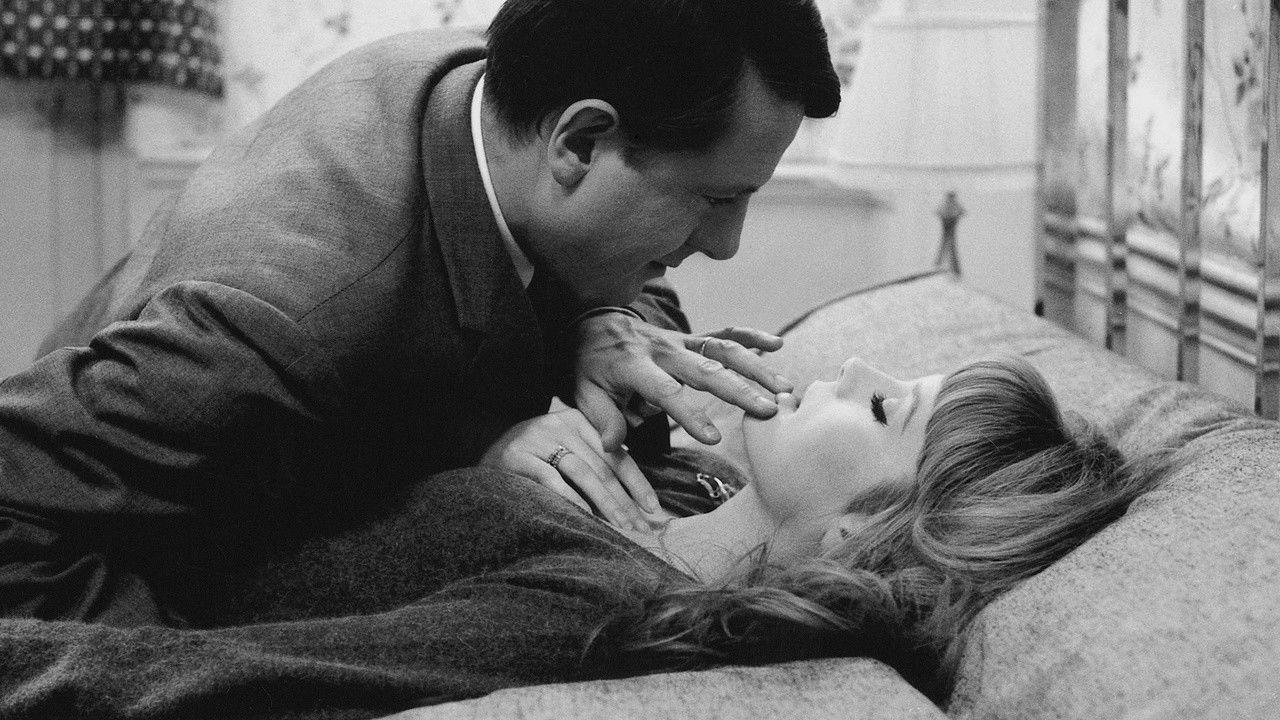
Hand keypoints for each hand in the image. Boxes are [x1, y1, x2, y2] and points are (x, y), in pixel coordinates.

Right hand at [479, 407, 659, 530]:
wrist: (477, 445)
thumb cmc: (529, 457)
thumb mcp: (563, 450)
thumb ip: (593, 462)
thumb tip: (633, 498)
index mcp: (577, 421)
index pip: (616, 454)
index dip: (638, 483)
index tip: (654, 509)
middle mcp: (560, 424)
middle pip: (603, 466)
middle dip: (625, 500)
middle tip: (641, 528)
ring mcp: (538, 437)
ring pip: (582, 472)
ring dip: (606, 503)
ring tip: (621, 527)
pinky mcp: (517, 455)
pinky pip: (551, 479)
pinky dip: (571, 499)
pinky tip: (586, 517)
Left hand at [572, 312, 793, 451]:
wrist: (590, 325)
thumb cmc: (589, 367)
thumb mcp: (584, 394)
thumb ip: (603, 419)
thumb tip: (613, 447)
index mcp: (634, 366)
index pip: (666, 392)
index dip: (689, 414)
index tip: (713, 438)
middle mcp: (662, 350)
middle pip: (705, 369)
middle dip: (738, 390)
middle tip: (768, 410)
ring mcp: (679, 341)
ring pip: (722, 350)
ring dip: (755, 367)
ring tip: (783, 389)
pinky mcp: (690, 338)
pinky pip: (723, 334)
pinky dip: (749, 336)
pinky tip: (775, 345)